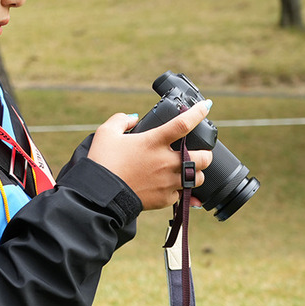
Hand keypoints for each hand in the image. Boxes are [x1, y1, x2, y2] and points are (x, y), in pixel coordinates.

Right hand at [86, 101, 213, 210]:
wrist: (99, 195)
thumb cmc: (102, 162)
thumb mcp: (105, 133)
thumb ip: (120, 120)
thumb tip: (133, 118)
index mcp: (154, 141)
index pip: (183, 124)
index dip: (198, 113)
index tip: (206, 106)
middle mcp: (166, 161)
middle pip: (203, 157)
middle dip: (205, 154)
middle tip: (200, 152)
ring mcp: (167, 182)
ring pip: (197, 178)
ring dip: (196, 173)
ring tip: (188, 171)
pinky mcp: (165, 199)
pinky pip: (183, 195)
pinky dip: (183, 192)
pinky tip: (178, 189)